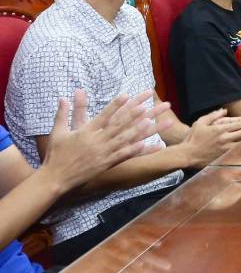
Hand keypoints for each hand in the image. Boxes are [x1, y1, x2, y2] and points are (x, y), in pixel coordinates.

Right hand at [41, 90, 170, 192]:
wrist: (55, 177)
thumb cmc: (55, 154)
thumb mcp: (58, 132)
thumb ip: (63, 113)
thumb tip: (63, 97)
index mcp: (85, 132)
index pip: (103, 115)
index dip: (115, 105)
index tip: (127, 95)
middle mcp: (96, 141)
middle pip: (119, 125)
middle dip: (134, 114)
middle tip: (147, 104)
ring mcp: (103, 153)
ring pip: (125, 139)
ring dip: (140, 130)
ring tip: (153, 121)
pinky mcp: (106, 164)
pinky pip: (124, 156)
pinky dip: (136, 149)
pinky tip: (148, 144)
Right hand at [181, 109, 240, 165]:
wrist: (187, 154)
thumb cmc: (192, 138)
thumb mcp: (200, 122)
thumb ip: (213, 115)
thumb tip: (225, 110)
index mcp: (220, 130)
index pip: (240, 124)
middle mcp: (225, 139)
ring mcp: (225, 149)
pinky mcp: (224, 157)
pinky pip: (238, 153)